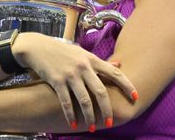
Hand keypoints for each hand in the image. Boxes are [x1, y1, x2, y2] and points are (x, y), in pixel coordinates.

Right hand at [13, 33, 136, 129]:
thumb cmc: (62, 51)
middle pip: (100, 91)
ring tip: (92, 128)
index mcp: (92, 59)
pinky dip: (70, 115)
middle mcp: (83, 67)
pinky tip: (73, 124)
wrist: (38, 47)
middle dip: (107, 109)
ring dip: (90, 116)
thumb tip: (118, 65)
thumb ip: (99, 62)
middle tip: (111, 122)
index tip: (135, 97)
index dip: (127, 85)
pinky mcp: (57, 81)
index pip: (114, 72)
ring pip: (84, 100)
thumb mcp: (82, 53)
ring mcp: (70, 74)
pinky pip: (66, 102)